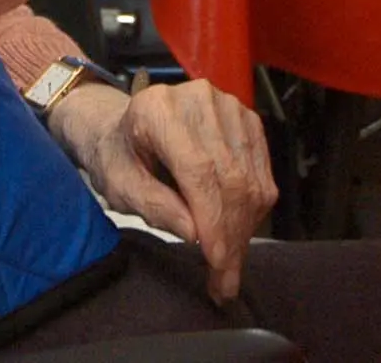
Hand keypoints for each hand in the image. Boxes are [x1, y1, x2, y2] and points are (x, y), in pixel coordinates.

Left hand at [48, 80, 275, 301]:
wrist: (129, 126)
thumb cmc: (119, 157)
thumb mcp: (119, 186)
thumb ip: (152, 206)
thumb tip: (194, 233)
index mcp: (159, 110)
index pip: (198, 169)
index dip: (212, 217)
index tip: (215, 260)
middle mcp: (200, 100)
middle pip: (229, 175)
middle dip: (230, 233)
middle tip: (224, 280)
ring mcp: (228, 106)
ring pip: (249, 178)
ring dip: (243, 227)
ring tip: (228, 265)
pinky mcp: (247, 119)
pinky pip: (261, 172)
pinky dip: (253, 209)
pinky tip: (237, 233)